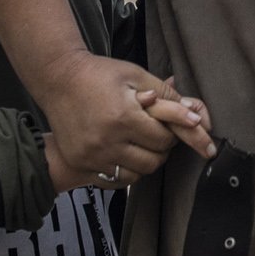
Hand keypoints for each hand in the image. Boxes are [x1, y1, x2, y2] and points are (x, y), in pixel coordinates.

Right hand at [38, 51, 214, 185]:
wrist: (58, 80)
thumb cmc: (100, 74)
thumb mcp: (136, 75)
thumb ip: (168, 96)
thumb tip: (196, 116)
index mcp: (123, 116)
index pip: (164, 140)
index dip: (171, 133)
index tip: (168, 126)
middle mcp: (107, 140)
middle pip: (153, 161)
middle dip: (161, 148)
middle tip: (155, 134)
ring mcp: (92, 156)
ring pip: (136, 174)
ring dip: (145, 161)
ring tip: (140, 143)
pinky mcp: (81, 164)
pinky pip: (115, 180)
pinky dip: (126, 171)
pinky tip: (124, 154)